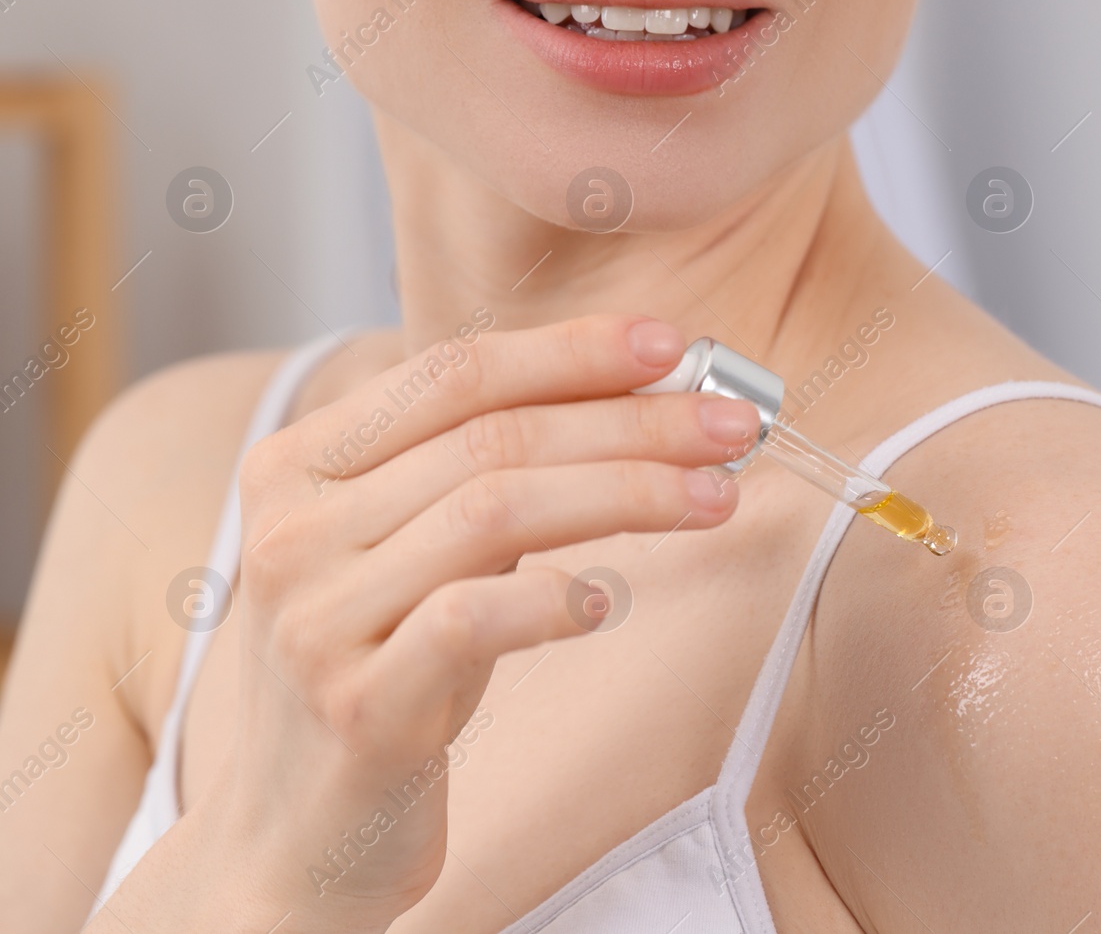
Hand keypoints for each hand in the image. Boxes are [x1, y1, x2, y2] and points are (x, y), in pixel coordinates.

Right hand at [158, 316, 756, 931]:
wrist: (297, 832)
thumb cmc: (382, 670)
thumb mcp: (410, 552)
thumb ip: (480, 474)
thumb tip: (636, 401)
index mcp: (298, 464)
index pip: (451, 371)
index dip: (571, 351)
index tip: (672, 348)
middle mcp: (292, 528)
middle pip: (492, 436)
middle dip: (631, 421)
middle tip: (729, 424)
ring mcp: (317, 617)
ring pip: (494, 509)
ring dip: (628, 492)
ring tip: (716, 496)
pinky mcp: (356, 704)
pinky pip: (471, 619)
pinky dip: (554, 597)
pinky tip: (609, 598)